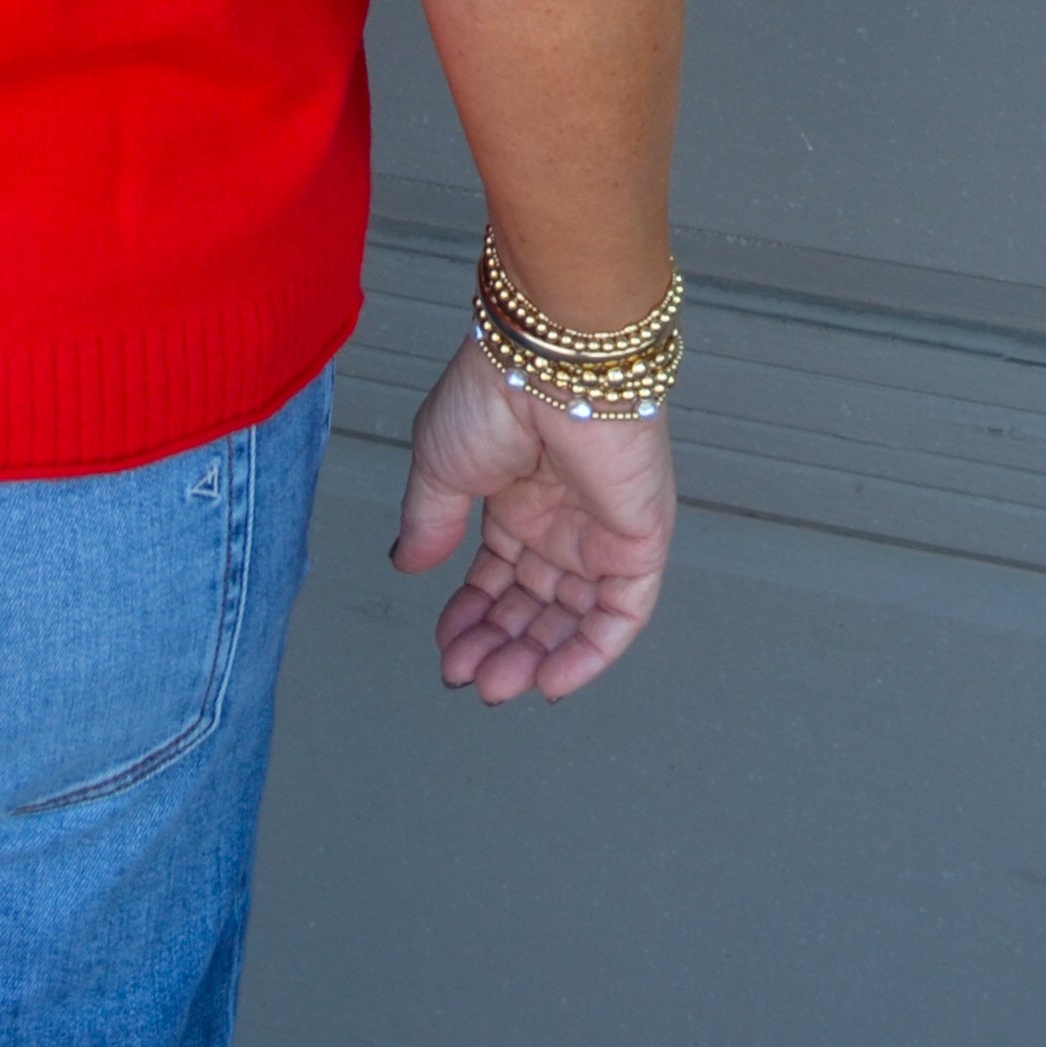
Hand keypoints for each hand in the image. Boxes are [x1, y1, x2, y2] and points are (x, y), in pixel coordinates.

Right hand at [390, 334, 674, 702]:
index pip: (498, 575)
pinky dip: (590, 653)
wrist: (547, 364)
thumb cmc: (491, 392)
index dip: (471, 614)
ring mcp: (601, 531)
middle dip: (497, 643)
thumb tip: (406, 563)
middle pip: (532, 603)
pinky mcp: (639, 541)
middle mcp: (561, 519)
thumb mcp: (438, 464)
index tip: (445, 647)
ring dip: (536, 656)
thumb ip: (430, 522)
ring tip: (494, 682)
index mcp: (515, 497)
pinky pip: (621, 615)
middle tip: (466, 673)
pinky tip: (549, 680)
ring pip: (572, 617)